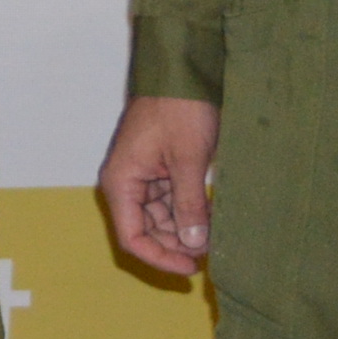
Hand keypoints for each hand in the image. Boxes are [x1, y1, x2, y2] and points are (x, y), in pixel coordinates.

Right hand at [98, 96, 220, 275]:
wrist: (183, 70)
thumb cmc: (179, 109)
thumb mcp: (189, 160)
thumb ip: (189, 205)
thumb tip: (195, 245)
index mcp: (121, 182)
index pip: (132, 237)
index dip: (160, 258)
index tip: (192, 268)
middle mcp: (126, 183)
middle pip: (146, 230)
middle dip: (175, 245)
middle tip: (212, 252)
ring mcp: (142, 176)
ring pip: (160, 218)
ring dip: (185, 229)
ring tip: (216, 234)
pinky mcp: (159, 168)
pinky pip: (170, 201)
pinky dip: (189, 211)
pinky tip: (212, 217)